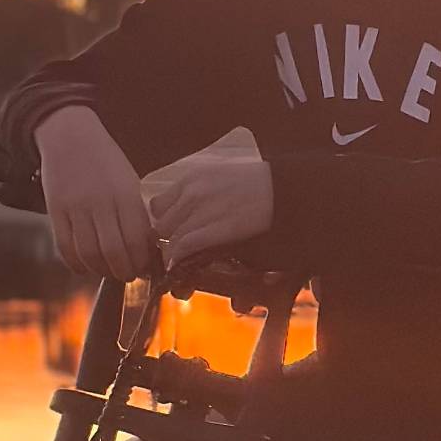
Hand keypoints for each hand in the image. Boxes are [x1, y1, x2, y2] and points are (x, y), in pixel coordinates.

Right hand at [35, 106, 157, 279]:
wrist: (69, 135)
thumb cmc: (105, 161)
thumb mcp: (128, 180)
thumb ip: (136, 212)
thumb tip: (145, 248)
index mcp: (125, 194)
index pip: (137, 238)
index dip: (142, 260)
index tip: (145, 267)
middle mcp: (101, 202)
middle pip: (113, 251)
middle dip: (124, 271)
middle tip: (129, 274)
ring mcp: (76, 207)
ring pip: (89, 253)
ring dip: (101, 270)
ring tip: (109, 271)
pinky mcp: (56, 210)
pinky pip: (65, 247)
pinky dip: (76, 264)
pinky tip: (85, 267)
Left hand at [145, 155, 274, 264]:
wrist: (281, 190)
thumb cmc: (258, 184)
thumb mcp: (220, 175)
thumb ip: (199, 189)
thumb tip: (186, 208)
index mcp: (192, 178)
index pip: (158, 204)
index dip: (164, 221)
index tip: (172, 230)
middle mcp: (191, 193)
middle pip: (162, 224)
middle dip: (167, 239)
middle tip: (178, 249)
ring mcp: (201, 211)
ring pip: (170, 238)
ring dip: (173, 252)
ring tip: (181, 260)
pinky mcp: (214, 229)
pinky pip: (184, 246)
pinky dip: (178, 259)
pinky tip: (180, 266)